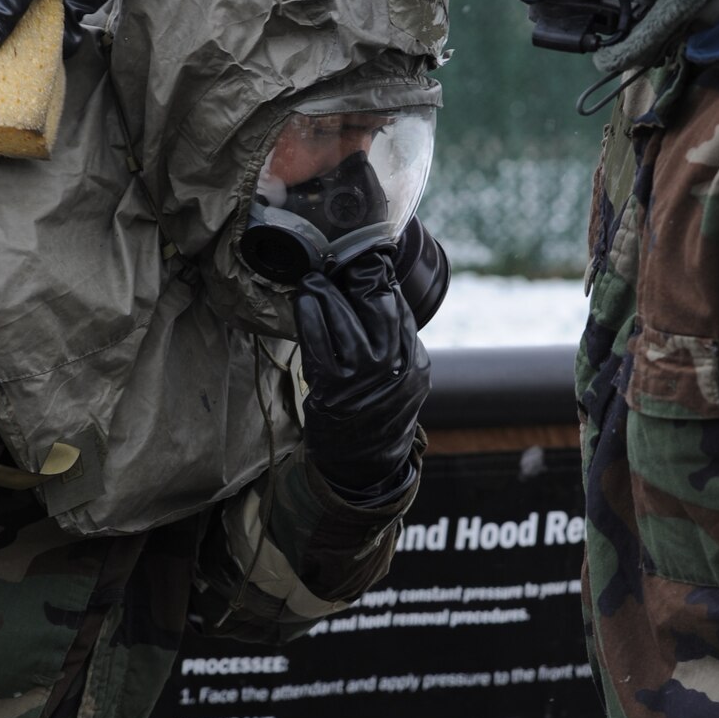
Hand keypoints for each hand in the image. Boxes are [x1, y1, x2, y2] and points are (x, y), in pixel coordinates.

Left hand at [295, 248, 428, 501]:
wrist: (364, 464)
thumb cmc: (377, 412)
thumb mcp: (402, 375)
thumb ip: (394, 337)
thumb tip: (375, 287)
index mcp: (415, 360)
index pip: (398, 303)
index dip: (379, 273)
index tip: (364, 252)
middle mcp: (394, 367)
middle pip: (376, 304)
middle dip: (356, 273)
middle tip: (338, 256)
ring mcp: (364, 380)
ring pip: (344, 319)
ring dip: (325, 292)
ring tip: (314, 278)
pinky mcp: (334, 390)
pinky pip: (318, 343)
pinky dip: (309, 316)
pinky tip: (304, 300)